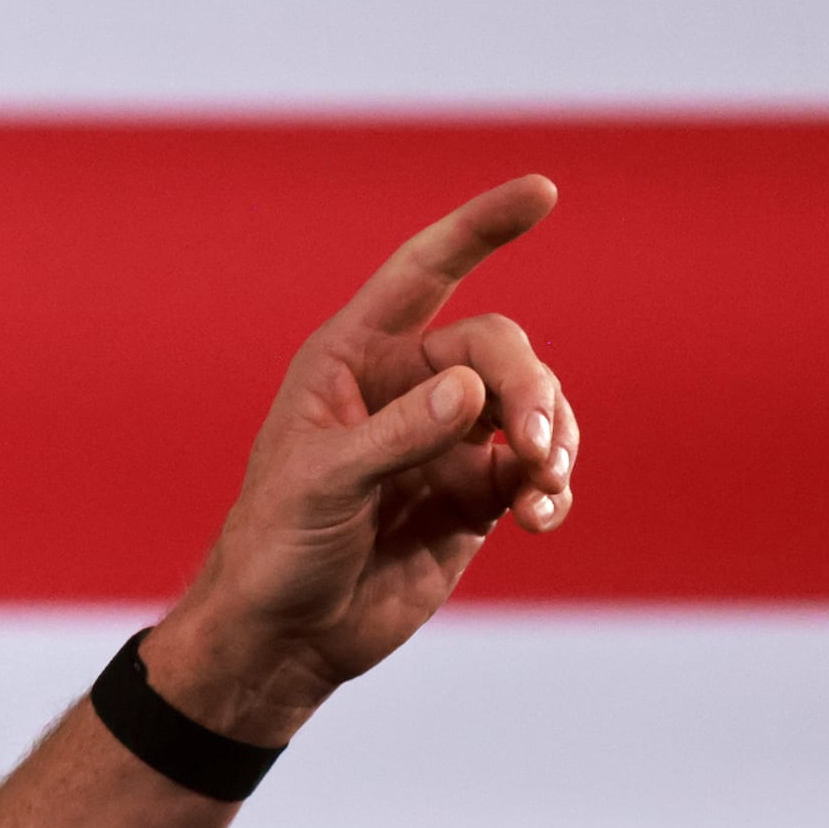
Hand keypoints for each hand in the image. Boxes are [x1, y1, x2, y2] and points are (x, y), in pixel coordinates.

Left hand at [155, 176, 579, 742]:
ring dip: (553, 439)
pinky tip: (542, 516)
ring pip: (532, 408)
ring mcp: (445, 443)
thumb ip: (398, 435)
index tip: (542, 191)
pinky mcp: (475, 497)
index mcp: (352, 359)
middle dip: (530, 390)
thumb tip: (474, 393)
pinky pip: (536, 471)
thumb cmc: (276, 547)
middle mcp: (406, 389)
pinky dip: (551, 488)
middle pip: (499, 351)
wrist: (285, 636)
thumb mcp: (323, 485)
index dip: (479, 229)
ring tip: (541, 491)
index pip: (423, 273)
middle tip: (538, 446)